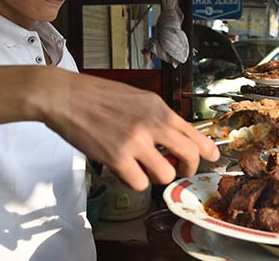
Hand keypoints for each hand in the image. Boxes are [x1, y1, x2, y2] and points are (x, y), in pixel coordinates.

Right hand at [37, 68, 219, 190]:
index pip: (193, 131)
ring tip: (142, 168)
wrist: (66, 96)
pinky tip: (123, 169)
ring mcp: (136, 142)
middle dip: (188, 169)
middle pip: (189, 155)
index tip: (213, 157)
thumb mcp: (137, 98)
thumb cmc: (97, 95)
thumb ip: (156, 117)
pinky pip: (139, 183)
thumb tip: (172, 138)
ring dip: (156, 176)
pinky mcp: (117, 158)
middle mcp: (152, 123)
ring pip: (165, 175)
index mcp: (158, 107)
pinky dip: (133, 181)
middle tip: (180, 172)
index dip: (207, 149)